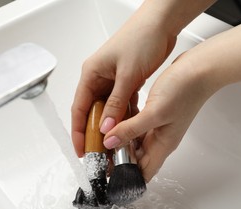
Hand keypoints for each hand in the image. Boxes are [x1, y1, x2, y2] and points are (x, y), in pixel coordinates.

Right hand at [71, 8, 176, 156]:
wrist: (161, 24)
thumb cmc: (141, 39)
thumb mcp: (127, 75)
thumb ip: (116, 103)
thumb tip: (107, 128)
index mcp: (91, 74)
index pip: (79, 109)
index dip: (78, 132)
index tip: (81, 150)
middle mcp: (99, 78)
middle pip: (92, 112)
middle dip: (94, 133)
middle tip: (100, 152)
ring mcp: (112, 80)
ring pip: (107, 109)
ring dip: (111, 126)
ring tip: (115, 145)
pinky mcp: (125, 81)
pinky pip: (121, 103)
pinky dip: (124, 115)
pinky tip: (130, 127)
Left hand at [103, 55, 212, 180]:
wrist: (200, 68)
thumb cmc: (184, 91)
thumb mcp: (155, 112)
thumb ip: (131, 129)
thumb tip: (109, 143)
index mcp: (163, 145)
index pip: (143, 172)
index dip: (126, 177)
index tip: (107, 174)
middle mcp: (160, 139)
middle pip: (136, 158)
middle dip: (118, 159)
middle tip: (97, 154)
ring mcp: (158, 126)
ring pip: (135, 141)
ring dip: (120, 141)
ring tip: (101, 138)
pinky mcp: (156, 114)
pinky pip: (136, 126)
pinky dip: (124, 126)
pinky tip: (113, 121)